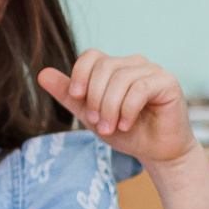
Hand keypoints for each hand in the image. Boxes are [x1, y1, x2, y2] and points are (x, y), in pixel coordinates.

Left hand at [38, 51, 191, 165]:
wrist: (158, 152)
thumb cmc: (128, 133)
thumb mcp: (91, 115)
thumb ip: (69, 95)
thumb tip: (41, 74)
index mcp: (116, 67)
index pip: (92, 56)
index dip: (80, 74)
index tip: (77, 98)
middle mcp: (135, 63)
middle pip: (105, 67)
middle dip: (95, 98)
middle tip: (97, 124)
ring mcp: (153, 71)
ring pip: (121, 78)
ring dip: (110, 107)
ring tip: (111, 128)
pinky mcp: (167, 82)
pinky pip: (140, 88)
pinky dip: (128, 109)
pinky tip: (126, 125)